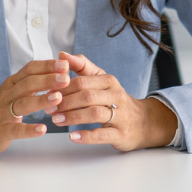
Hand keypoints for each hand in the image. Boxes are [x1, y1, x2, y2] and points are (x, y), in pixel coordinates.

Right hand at [0, 59, 70, 155]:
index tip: (66, 65)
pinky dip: (29, 129)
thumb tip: (57, 70)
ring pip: (22, 104)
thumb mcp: (13, 91)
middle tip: (66, 79)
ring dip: (41, 100)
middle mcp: (7, 95)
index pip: (30, 70)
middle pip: (28, 84)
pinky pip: (16, 129)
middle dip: (48, 80)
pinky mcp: (1, 131)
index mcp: (12, 84)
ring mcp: (3, 113)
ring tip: (58, 98)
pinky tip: (42, 129)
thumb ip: (32, 82)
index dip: (47, 66)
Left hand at [48, 51, 177, 150]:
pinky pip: (102, 134)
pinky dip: (86, 136)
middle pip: (87, 96)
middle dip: (65, 102)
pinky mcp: (121, 134)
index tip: (48, 93)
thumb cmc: (115, 100)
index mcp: (108, 81)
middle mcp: (116, 96)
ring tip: (56, 121)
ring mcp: (120, 115)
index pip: (82, 81)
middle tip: (48, 108)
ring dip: (72, 117)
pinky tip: (72, 136)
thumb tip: (62, 54)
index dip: (63, 87)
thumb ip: (82, 66)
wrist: (143, 122)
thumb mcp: (101, 80)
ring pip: (94, 114)